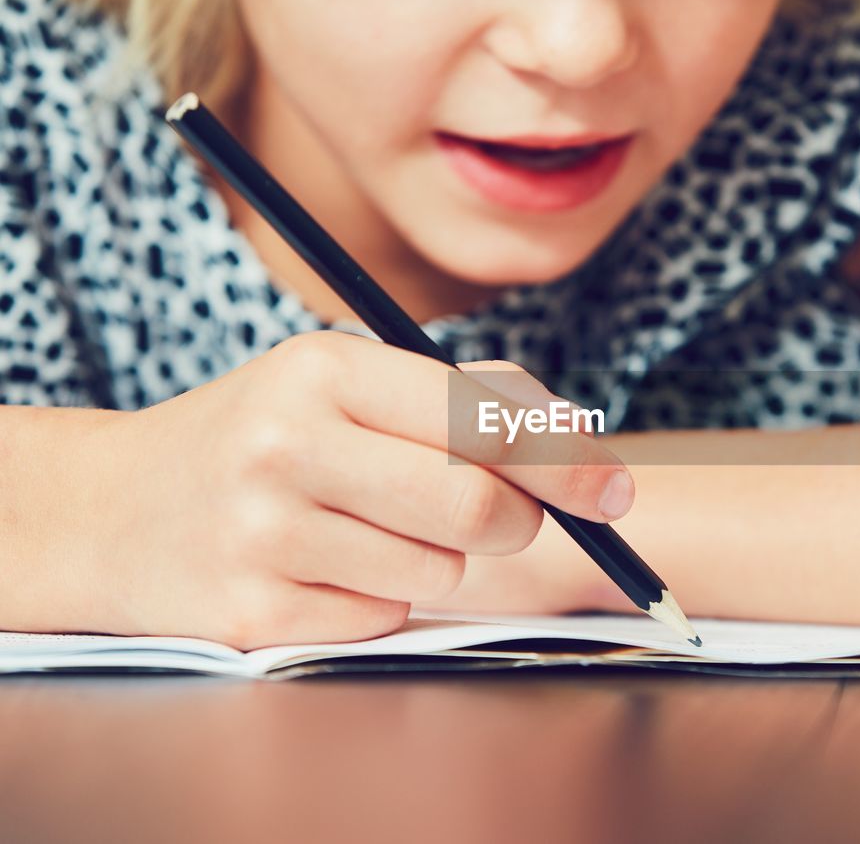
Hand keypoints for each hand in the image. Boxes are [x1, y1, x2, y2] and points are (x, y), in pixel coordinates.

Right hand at [5, 331, 632, 647]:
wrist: (118, 509)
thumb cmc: (263, 434)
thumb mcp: (343, 381)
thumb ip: (463, 397)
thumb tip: (578, 436)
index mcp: (323, 369)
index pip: (482, 423)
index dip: (565, 463)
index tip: (614, 492)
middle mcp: (287, 445)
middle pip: (477, 509)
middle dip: (518, 520)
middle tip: (506, 517)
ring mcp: (263, 535)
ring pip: (440, 571)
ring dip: (437, 558)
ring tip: (370, 526)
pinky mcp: (254, 613)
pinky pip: (386, 617)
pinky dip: (383, 597)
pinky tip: (327, 566)